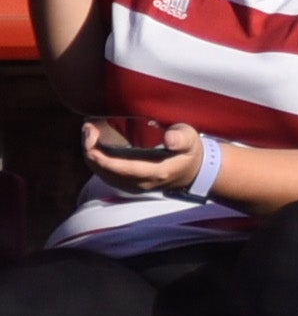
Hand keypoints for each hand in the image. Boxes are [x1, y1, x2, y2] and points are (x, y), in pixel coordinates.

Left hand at [83, 120, 203, 196]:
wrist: (191, 172)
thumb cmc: (189, 152)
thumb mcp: (191, 140)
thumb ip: (182, 138)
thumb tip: (169, 139)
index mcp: (157, 172)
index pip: (123, 169)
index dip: (103, 157)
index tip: (91, 140)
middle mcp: (141, 183)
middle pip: (106, 172)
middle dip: (92, 152)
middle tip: (88, 129)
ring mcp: (132, 186)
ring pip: (102, 174)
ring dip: (91, 155)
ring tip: (88, 133)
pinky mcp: (126, 184)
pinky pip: (105, 174)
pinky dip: (96, 160)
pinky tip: (94, 145)